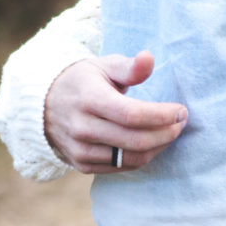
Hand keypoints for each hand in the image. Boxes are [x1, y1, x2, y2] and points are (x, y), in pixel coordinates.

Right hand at [44, 50, 187, 173]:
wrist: (44, 105)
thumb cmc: (83, 82)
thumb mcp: (103, 66)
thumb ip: (129, 67)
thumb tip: (149, 59)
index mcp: (89, 98)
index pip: (132, 115)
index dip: (161, 115)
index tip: (181, 110)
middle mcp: (82, 127)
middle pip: (135, 140)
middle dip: (166, 133)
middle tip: (181, 122)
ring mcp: (81, 149)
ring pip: (131, 158)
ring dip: (158, 147)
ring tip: (170, 133)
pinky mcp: (82, 165)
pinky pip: (121, 167)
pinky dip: (142, 157)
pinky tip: (152, 143)